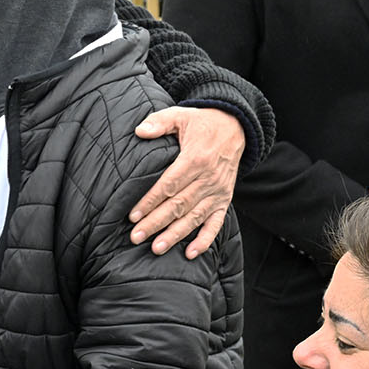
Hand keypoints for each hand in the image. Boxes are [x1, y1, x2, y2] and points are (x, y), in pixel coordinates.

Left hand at [131, 107, 245, 258]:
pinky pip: (216, 223)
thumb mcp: (180, 115)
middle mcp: (208, 179)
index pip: (169, 185)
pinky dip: (204, 239)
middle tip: (136, 236)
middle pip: (178, 205)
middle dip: (155, 223)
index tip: (133, 215)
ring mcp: (217, 192)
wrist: (235, 127)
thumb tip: (140, 130)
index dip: (150, 201)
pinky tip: (190, 253)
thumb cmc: (201, 123)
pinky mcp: (224, 199)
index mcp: (195, 159)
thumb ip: (159, 122)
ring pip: (193, 218)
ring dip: (175, 235)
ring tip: (156, 248)